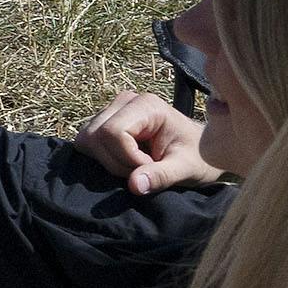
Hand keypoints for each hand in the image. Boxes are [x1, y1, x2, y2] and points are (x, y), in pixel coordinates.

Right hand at [72, 90, 215, 194]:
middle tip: (143, 170)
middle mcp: (125, 101)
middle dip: (115, 162)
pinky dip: (103, 159)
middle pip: (95, 136)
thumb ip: (161, 176)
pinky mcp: (103, 123)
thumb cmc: (198, 157)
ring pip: (86, 140)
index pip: (113, 132)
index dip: (127, 158)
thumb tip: (134, 185)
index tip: (151, 167)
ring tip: (136, 166)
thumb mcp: (185, 169)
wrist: (201, 152)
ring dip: (108, 162)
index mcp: (146, 105)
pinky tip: (125, 162)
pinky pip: (86, 144)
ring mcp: (111, 110)